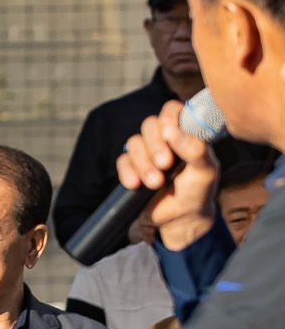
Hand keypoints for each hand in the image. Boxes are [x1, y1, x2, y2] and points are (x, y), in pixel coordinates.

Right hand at [117, 99, 219, 251]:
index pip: (172, 110)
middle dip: (155, 145)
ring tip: (155, 183)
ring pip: (134, 143)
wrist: (180, 218)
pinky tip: (136, 185)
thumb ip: (197, 150)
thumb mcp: (206, 171)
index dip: (168, 118)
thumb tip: (176, 134)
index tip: (170, 134)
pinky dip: (128, 173)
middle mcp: (165, 139)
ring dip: (144, 164)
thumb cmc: (198, 191)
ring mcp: (147, 152)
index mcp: (185, 133)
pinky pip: (122, 161)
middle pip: (149, 125)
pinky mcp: (131, 167)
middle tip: (165, 164)